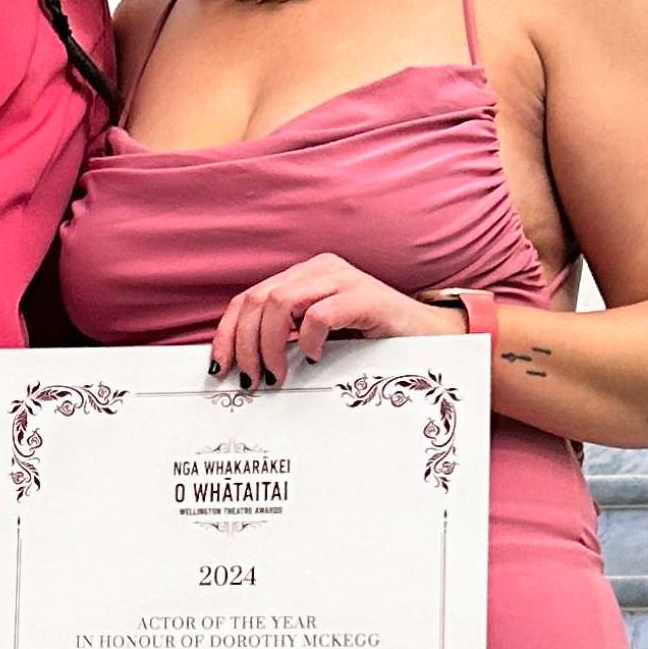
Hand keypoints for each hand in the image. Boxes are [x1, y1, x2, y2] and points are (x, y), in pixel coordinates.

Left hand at [210, 255, 465, 386]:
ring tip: (277, 375)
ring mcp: (342, 278)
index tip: (219, 367)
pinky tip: (316, 358)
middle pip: (258, 299)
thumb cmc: (371, 341)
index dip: (227, 332)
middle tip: (252, 379)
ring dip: (271, 345)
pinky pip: (320, 313)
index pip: (248, 298)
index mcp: (303, 276)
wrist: (428, 338)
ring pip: (280, 302)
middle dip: (245, 344)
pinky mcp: (364, 296)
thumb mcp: (319, 338)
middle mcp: (319, 269)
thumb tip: (242, 366)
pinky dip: (310, 339)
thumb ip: (286, 339)